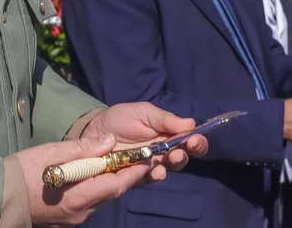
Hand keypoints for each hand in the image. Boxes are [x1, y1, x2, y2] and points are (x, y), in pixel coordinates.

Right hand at [15, 135, 145, 225]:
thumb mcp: (52, 152)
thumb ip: (83, 148)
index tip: (147, 158)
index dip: (134, 171)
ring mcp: (74, 218)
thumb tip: (110, 141)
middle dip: (125, 175)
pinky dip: (95, 188)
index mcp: (80, 196)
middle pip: (111, 192)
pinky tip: (92, 175)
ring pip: (100, 197)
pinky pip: (89, 202)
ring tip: (115, 163)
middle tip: (136, 157)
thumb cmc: (22, 172)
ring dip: (110, 181)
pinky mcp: (66, 219)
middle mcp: (81, 212)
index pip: (117, 184)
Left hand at [81, 102, 208, 179]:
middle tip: (179, 151)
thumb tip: (191, 123)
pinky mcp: (138, 176)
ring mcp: (152, 164)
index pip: (190, 139)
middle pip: (184, 156)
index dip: (196, 141)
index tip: (193, 139)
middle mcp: (164, 151)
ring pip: (170, 168)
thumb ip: (165, 119)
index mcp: (169, 134)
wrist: (95, 131)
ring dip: (173, 165)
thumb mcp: (143, 112)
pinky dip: (155, 175)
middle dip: (186, 154)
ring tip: (168, 159)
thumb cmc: (121, 118)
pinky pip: (151, 178)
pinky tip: (155, 170)